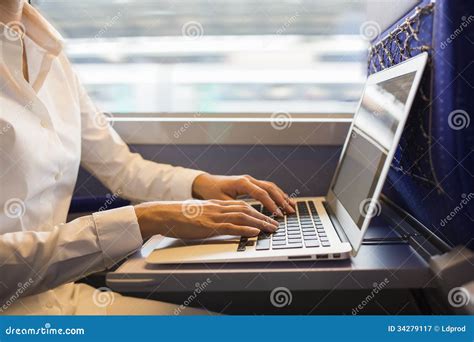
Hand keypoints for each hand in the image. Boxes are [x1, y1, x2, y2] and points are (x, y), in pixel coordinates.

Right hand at [134, 200, 278, 239]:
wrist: (164, 214)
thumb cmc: (179, 216)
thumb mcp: (200, 215)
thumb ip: (212, 217)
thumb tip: (222, 225)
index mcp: (217, 205)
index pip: (243, 206)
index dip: (258, 211)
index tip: (269, 217)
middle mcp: (218, 208)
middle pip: (247, 210)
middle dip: (264, 216)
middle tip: (276, 224)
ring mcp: (214, 216)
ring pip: (242, 216)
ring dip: (260, 222)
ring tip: (271, 228)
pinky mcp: (209, 225)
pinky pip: (230, 226)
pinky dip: (244, 228)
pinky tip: (254, 231)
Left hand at [192, 174, 295, 216]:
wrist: (206, 182)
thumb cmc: (212, 192)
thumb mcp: (221, 201)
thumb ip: (235, 208)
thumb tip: (247, 219)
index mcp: (242, 182)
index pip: (261, 193)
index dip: (271, 204)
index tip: (278, 214)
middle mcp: (248, 179)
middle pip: (270, 188)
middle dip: (281, 200)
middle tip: (290, 212)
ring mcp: (251, 180)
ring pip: (271, 187)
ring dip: (282, 197)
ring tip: (293, 207)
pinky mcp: (252, 183)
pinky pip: (268, 188)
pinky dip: (278, 194)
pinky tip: (285, 201)